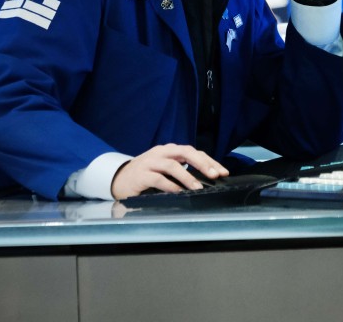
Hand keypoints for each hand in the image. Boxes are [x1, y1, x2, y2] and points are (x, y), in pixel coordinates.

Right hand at [110, 144, 228, 199]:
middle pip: (185, 152)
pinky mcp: (141, 174)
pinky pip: (158, 178)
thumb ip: (181, 170)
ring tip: (198, 188)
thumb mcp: (165, 169)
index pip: (193, 151)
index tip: (223, 172)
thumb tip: (206, 180)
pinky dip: (170, 186)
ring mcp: (149, 162)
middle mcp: (160, 153)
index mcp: (169, 150)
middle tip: (215, 175)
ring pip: (172, 165)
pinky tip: (178, 192)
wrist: (119, 179)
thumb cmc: (146, 175)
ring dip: (187, 177)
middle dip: (202, 163)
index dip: (209, 161)